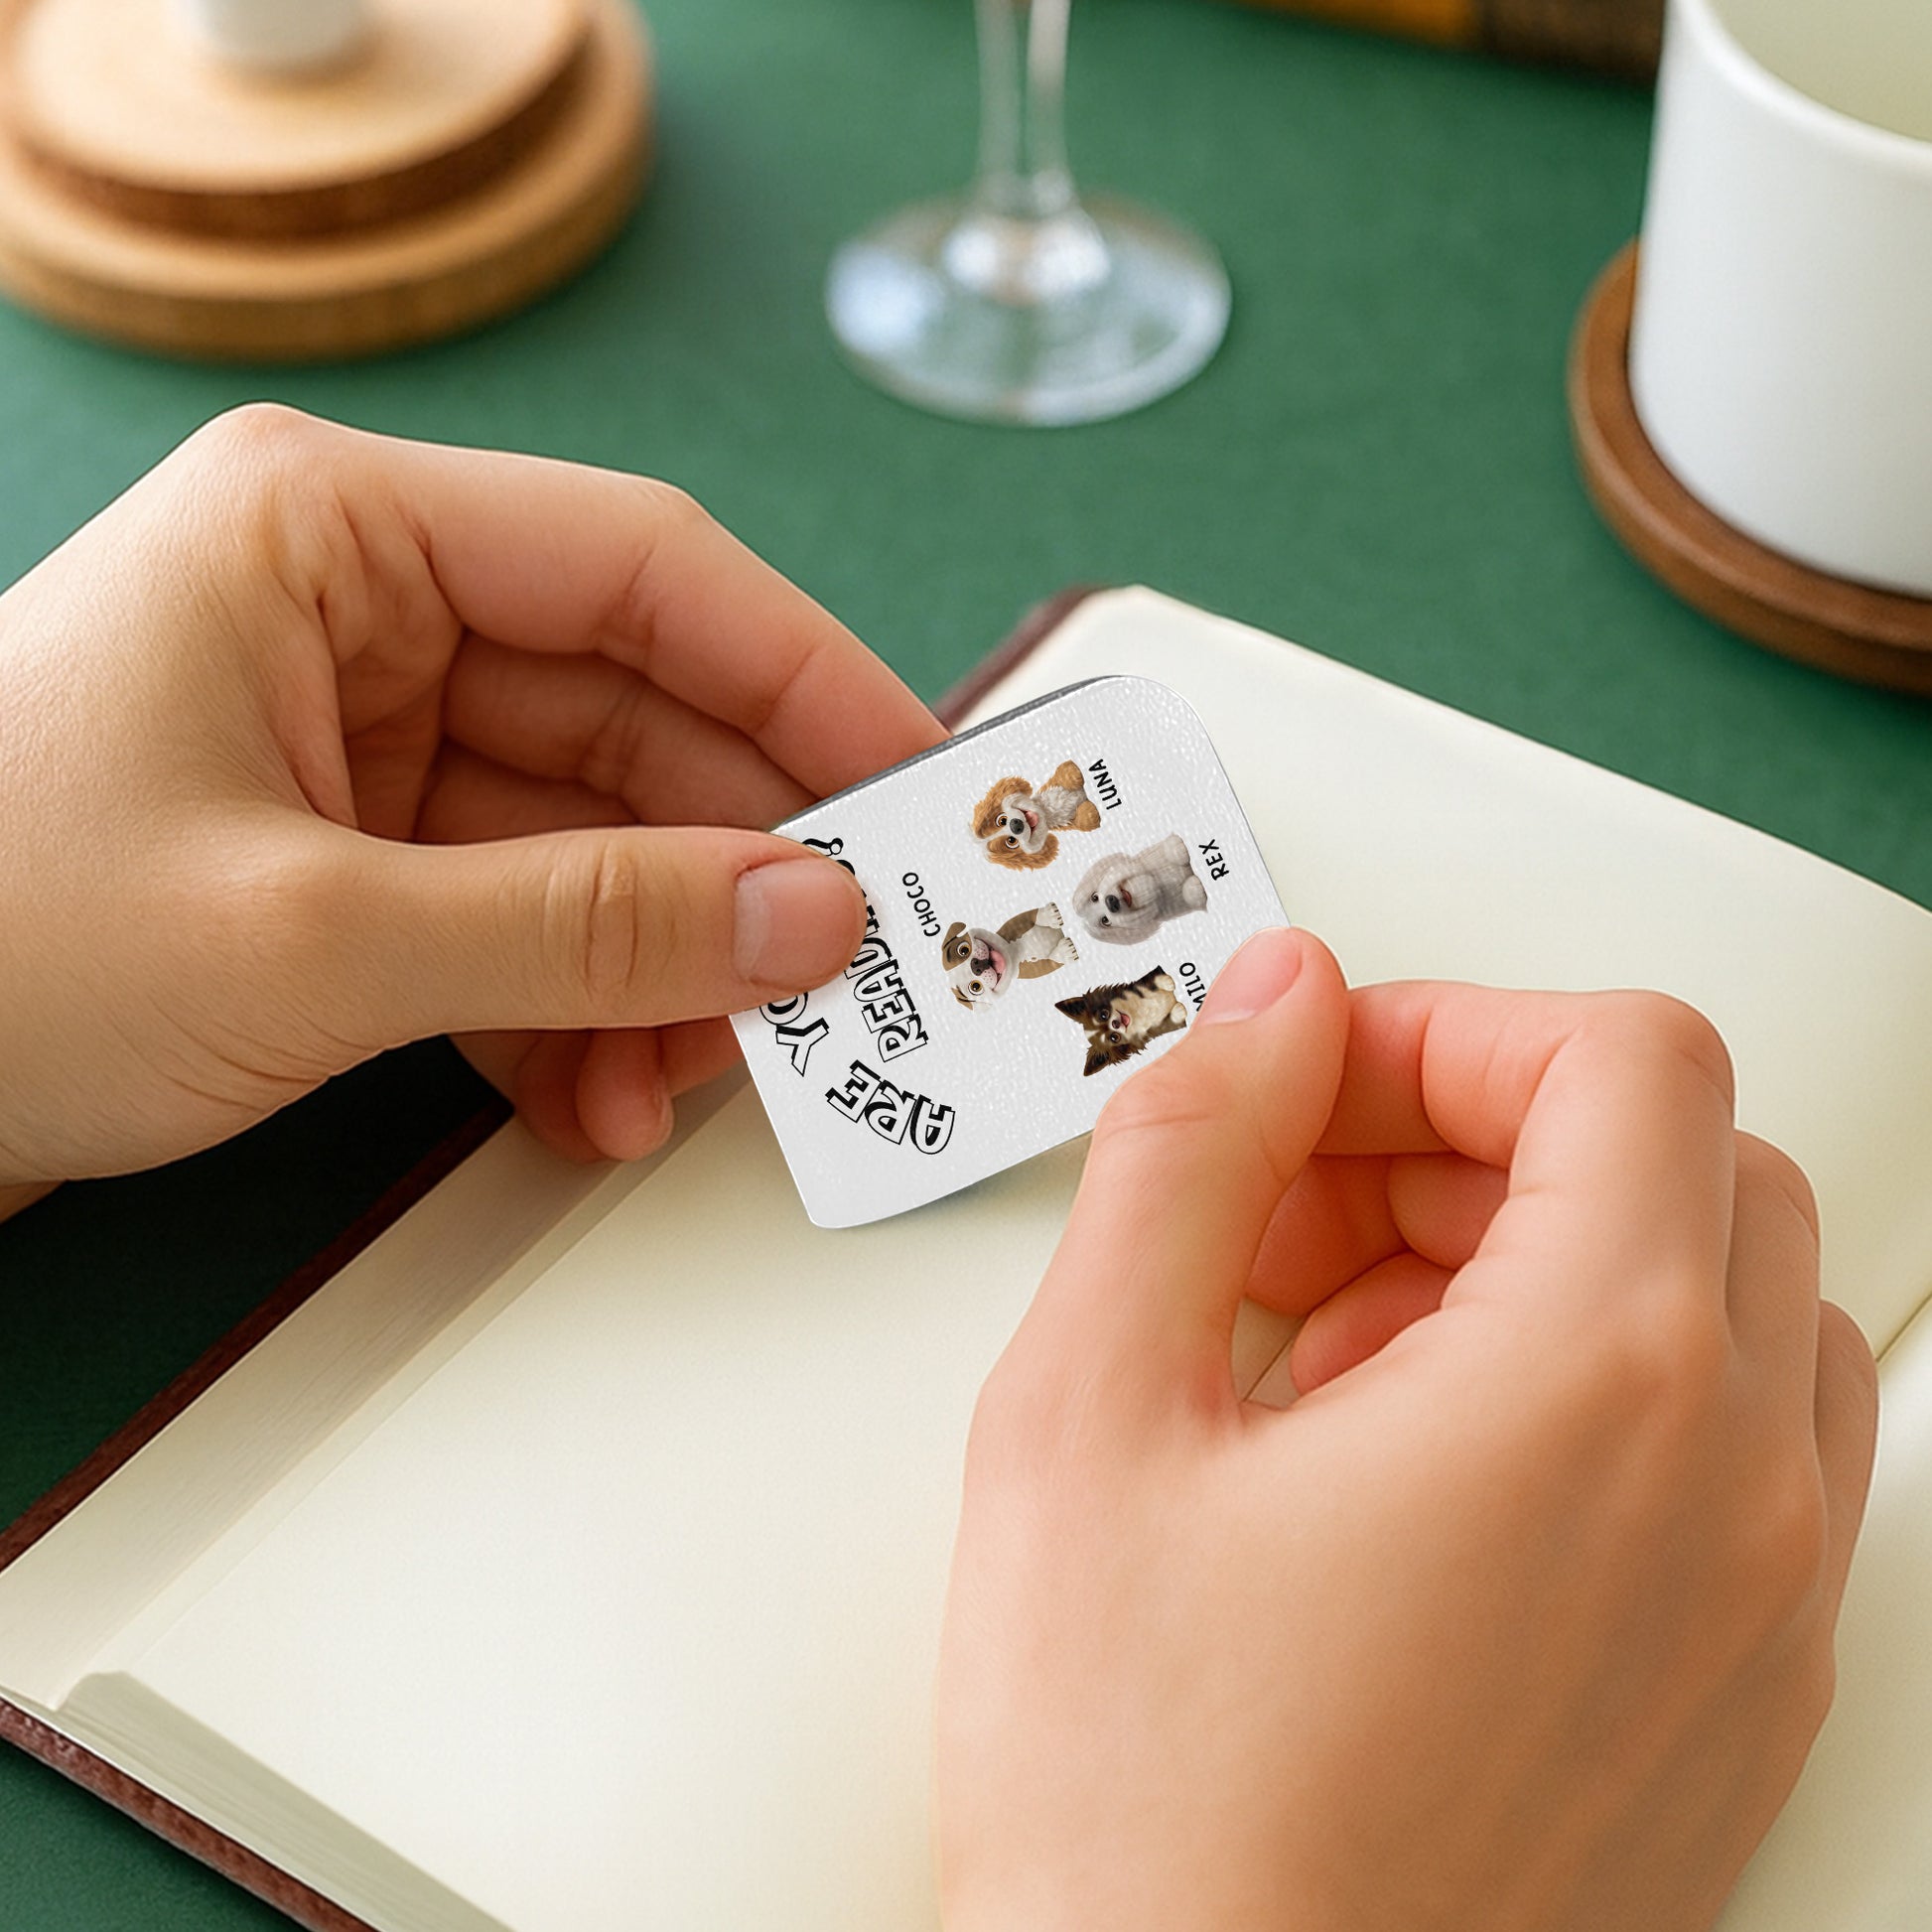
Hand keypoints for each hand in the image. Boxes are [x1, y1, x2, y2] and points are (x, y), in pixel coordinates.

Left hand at [0, 406, 941, 1195]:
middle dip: (734, 870)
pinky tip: (596, 1104)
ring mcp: (354, 741)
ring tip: (691, 1086)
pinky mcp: (347, 856)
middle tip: (841, 980)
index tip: (921, 791)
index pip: (646, 569)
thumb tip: (812, 920)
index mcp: (335, 534)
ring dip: (656, 971)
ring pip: (588, 839)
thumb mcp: (318, 934)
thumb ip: (588, 924)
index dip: (806, 680)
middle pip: (634, 719)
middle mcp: (358, 615)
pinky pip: (517, 918)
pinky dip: (570, 1016)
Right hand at [937, 928, 1877, 1931]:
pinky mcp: (1731, 1703)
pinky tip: (1400, 1478)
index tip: (1318, 1087)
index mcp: (1601, 1392)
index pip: (1621, 1058)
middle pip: (1683, 1162)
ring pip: (1721, 1304)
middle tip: (1302, 1214)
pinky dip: (1587, 1395)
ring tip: (1340, 1355)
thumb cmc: (1146, 1816)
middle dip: (1475, 1141)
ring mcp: (1757, 1614)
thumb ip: (1185, 1154)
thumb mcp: (1088, 1415)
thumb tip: (1272, 1009)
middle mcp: (1735, 1501)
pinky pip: (1726, 1457)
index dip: (1444, 1031)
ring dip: (1537, 1265)